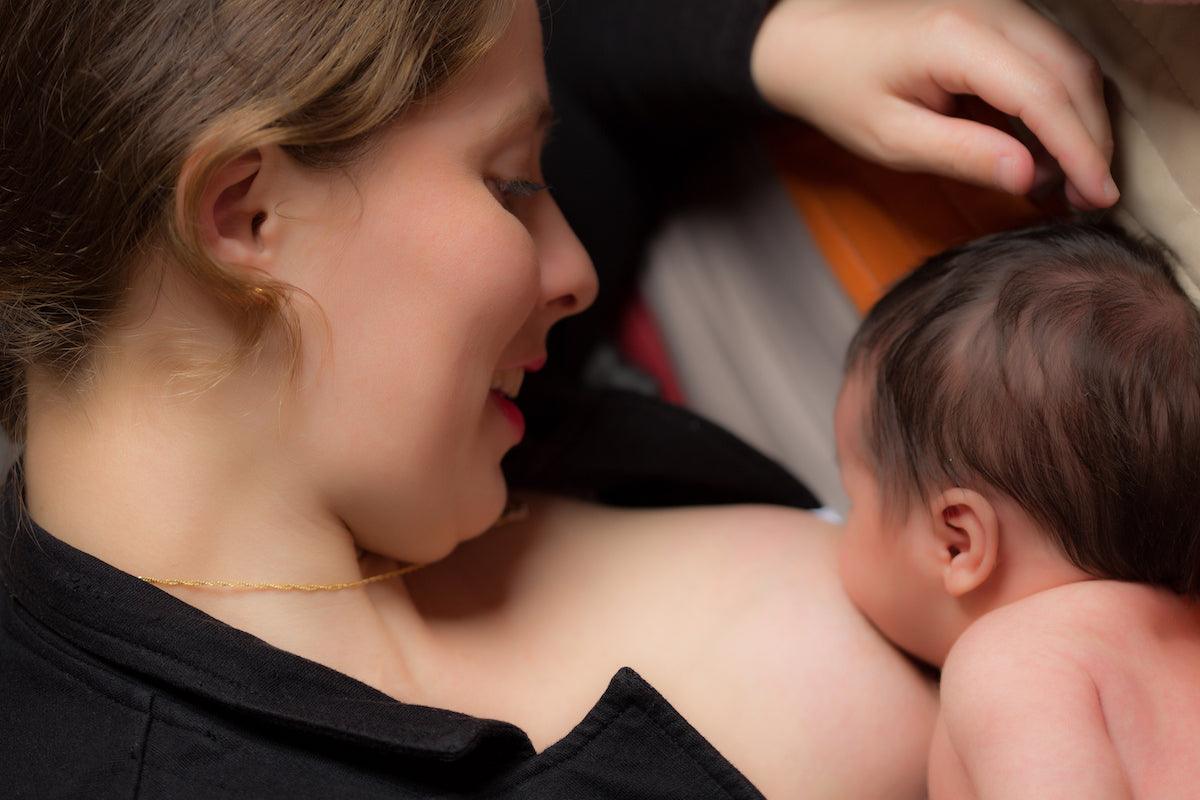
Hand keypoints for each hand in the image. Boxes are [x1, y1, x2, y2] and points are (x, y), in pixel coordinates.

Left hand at [751, 0, 1117, 207]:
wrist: (813, 42)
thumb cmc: (842, 91)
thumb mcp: (892, 139)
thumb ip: (961, 155)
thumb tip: (1030, 176)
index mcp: (958, 40)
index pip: (1043, 95)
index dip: (1080, 149)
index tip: (1098, 196)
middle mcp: (991, 11)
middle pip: (1072, 75)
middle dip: (1090, 141)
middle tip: (1088, 201)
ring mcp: (999, 8)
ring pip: (1070, 65)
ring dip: (1080, 124)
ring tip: (1067, 185)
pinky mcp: (999, 19)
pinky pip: (1049, 60)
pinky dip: (1059, 106)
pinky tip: (1044, 153)